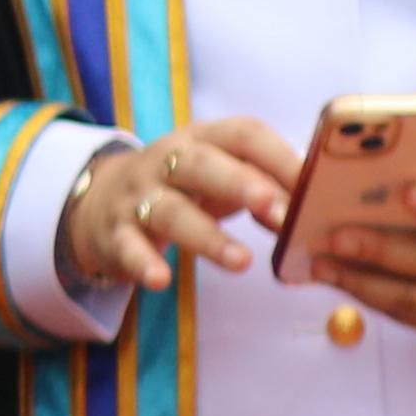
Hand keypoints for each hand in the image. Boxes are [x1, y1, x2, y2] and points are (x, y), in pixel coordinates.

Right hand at [54, 116, 298, 296]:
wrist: (101, 201)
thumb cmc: (183, 187)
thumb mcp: (222, 174)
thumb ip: (266, 187)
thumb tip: (308, 212)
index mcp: (202, 139)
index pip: (243, 135)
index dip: (279, 157)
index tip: (314, 186)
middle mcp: (165, 161)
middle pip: (201, 166)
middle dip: (241, 185)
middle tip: (278, 210)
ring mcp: (138, 197)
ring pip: (170, 211)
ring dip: (208, 237)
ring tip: (242, 262)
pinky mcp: (115, 234)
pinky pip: (128, 247)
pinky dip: (143, 262)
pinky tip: (160, 279)